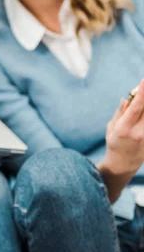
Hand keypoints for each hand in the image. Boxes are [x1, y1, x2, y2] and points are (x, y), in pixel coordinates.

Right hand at [99, 79, 143, 200]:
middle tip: (143, 86)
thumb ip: (121, 112)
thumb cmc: (114, 143)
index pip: (137, 107)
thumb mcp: (111, 127)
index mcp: (124, 128)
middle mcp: (139, 132)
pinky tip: (139, 118)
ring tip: (137, 109)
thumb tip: (128, 98)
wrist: (124, 164)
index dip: (142, 92)